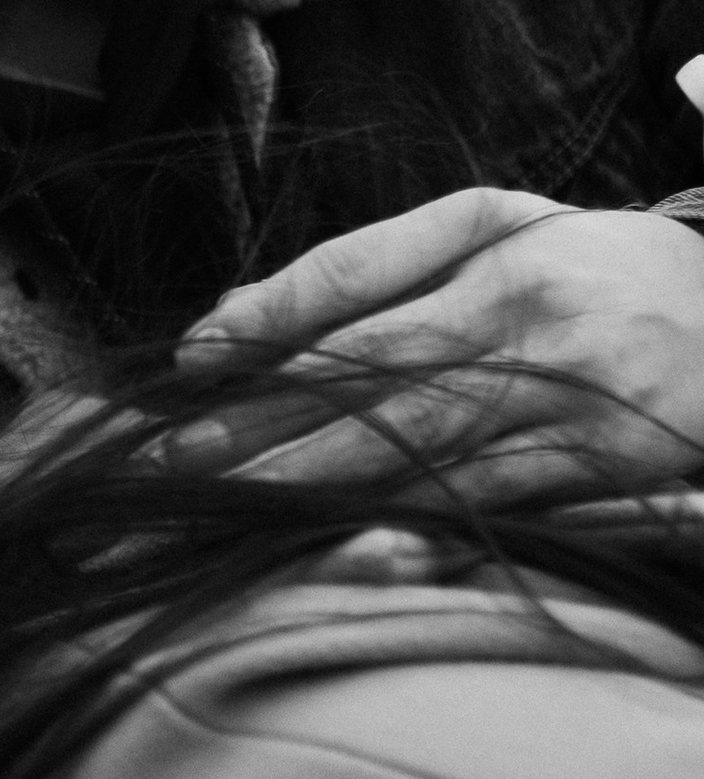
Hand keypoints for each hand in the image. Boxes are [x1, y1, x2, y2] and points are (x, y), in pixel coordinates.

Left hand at [171, 189, 703, 505]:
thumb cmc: (597, 270)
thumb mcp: (503, 227)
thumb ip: (377, 261)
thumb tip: (244, 311)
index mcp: (506, 254)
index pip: (364, 290)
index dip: (273, 323)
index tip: (193, 358)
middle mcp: (538, 327)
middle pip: (380, 378)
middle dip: (268, 422)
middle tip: (176, 458)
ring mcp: (573, 409)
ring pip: (425, 451)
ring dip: (317, 485)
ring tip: (227, 509)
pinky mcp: (601, 476)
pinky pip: (488, 507)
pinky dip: (410, 531)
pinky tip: (340, 551)